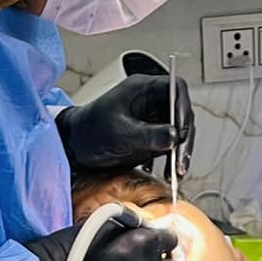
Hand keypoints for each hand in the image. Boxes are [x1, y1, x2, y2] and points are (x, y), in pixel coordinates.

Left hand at [57, 72, 194, 174]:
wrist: (77, 146)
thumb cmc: (90, 131)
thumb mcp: (120, 134)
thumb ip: (148, 135)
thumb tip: (174, 137)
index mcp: (143, 89)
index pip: (175, 89)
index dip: (183, 108)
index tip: (182, 131)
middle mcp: (151, 101)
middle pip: (181, 112)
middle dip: (185, 137)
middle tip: (181, 159)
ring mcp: (153, 118)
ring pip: (179, 130)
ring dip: (181, 151)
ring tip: (177, 171)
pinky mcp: (153, 135)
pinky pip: (171, 144)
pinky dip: (173, 158)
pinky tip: (169, 171)